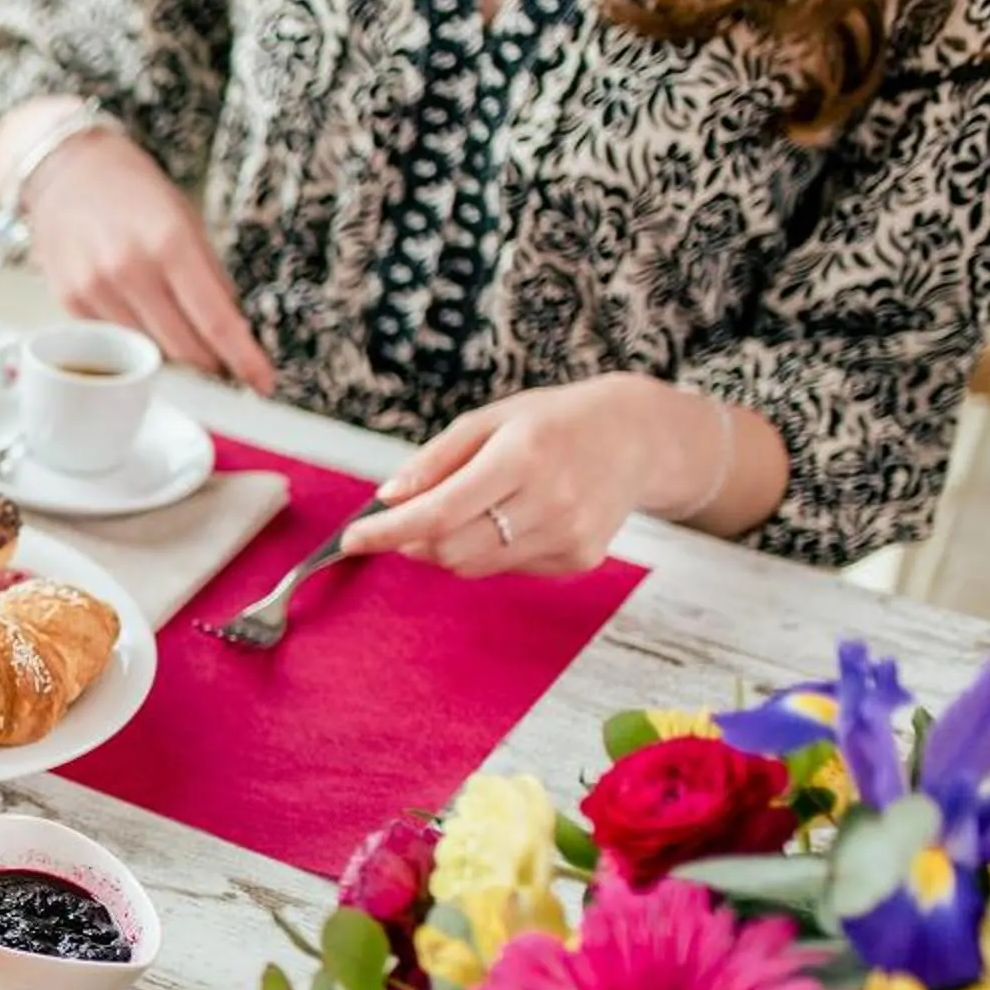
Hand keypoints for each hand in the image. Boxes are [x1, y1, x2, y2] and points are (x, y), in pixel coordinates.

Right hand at [20, 129, 274, 393]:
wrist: (66, 170)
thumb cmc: (132, 190)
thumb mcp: (185, 218)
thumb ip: (209, 275)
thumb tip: (232, 329)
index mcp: (170, 242)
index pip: (215, 321)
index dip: (243, 358)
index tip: (262, 381)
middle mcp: (129, 269)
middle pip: (182, 349)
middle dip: (207, 361)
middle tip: (220, 361)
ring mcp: (95, 289)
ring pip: (146, 351)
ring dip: (168, 351)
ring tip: (171, 322)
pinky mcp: (70, 303)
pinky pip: (113, 339)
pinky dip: (132, 336)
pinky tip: (133, 307)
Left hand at [348, 375, 693, 577]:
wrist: (638, 438)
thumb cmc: (554, 423)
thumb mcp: (489, 420)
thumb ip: (434, 461)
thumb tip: (386, 499)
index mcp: (523, 456)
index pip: (439, 512)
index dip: (387, 531)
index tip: (351, 540)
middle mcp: (550, 500)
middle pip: (451, 550)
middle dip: (413, 541)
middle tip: (406, 520)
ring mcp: (569, 535)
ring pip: (475, 565)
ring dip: (450, 546)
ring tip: (471, 507)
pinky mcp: (579, 558)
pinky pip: (507, 568)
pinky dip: (491, 550)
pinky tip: (514, 517)